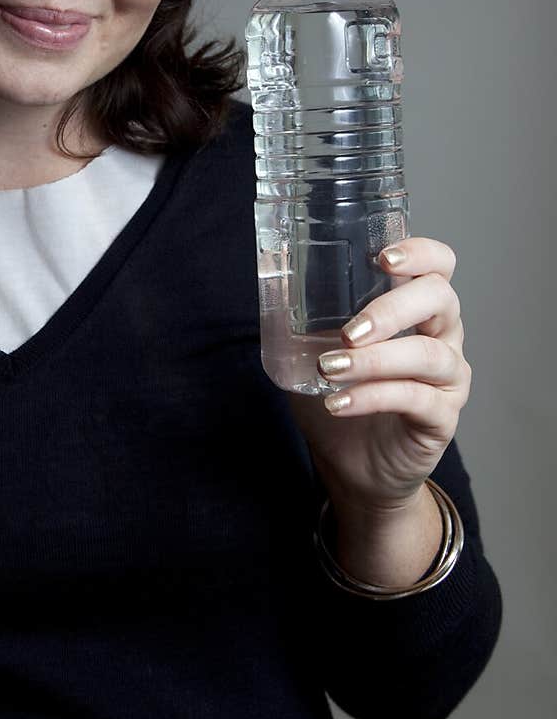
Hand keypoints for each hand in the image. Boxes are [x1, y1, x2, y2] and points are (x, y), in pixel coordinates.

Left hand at [286, 237, 471, 512]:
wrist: (351, 466)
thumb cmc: (340, 395)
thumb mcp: (315, 350)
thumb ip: (305, 317)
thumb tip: (270, 281)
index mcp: (419, 310)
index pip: (439, 265)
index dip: (421, 253)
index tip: (383, 257)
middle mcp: (443, 337)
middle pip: (440, 300)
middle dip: (391, 309)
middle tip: (347, 330)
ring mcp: (447, 379)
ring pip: (427, 353)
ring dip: (374, 359)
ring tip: (330, 368)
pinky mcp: (441, 418)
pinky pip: (415, 399)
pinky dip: (372, 397)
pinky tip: (338, 403)